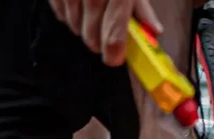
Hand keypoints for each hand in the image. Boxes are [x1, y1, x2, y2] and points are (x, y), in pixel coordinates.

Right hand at [48, 0, 164, 64]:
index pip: (113, 33)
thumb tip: (153, 30)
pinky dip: (69, 15)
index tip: (115, 58)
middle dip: (99, 42)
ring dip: (84, 29)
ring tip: (93, 16)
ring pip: (74, 25)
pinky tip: (79, 6)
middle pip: (91, 34)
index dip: (114, 52)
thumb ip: (140, 5)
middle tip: (106, 40)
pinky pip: (60, 13)